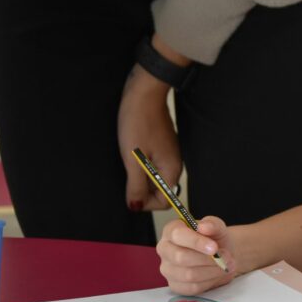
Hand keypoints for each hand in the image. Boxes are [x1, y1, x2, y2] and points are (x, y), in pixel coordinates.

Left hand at [118, 64, 178, 211]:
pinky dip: (140, 165)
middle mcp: (174, 165)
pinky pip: (152, 165)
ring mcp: (169, 155)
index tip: (129, 192)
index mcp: (172, 170)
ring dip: (139, 177)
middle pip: (159, 191)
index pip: (164, 202)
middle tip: (126, 174)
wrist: (144, 94)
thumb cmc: (139, 123)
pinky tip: (131, 153)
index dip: (145, 203)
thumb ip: (136, 186)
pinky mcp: (161, 146)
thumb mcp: (133, 159)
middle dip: (141, 190)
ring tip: (128, 161)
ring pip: (154, 178)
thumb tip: (135, 206)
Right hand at [156, 217, 238, 294]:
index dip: (196, 242)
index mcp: (171, 230)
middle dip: (207, 259)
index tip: (214, 247)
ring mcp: (167, 269)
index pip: (178, 235)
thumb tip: (203, 227)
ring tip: (225, 265)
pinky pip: (192, 287)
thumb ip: (212, 224)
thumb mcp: (218, 227)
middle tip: (226, 257)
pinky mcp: (175, 285)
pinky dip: (209, 281)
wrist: (221, 255)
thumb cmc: (215, 239)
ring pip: (188, 274)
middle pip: (180, 257)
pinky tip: (217, 274)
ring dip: (212, 271)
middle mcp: (165, 249)